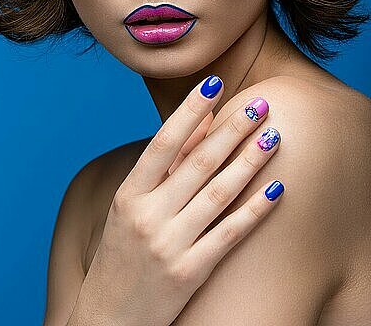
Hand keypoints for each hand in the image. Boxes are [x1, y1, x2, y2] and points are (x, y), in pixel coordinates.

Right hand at [70, 76, 282, 325]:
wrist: (108, 319)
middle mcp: (148, 216)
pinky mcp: (190, 274)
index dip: (190, 110)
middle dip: (234, 130)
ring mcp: (169, 246)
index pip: (164, 142)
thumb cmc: (121, 254)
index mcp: (129, 194)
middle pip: (199, 163)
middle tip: (261, 104)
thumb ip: (165, 165)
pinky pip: (229, 234)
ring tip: (274, 136)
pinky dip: (255, 209)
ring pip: (219, 194)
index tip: (215, 83)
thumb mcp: (132, 206)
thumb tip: (202, 120)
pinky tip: (277, 187)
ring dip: (250, 161)